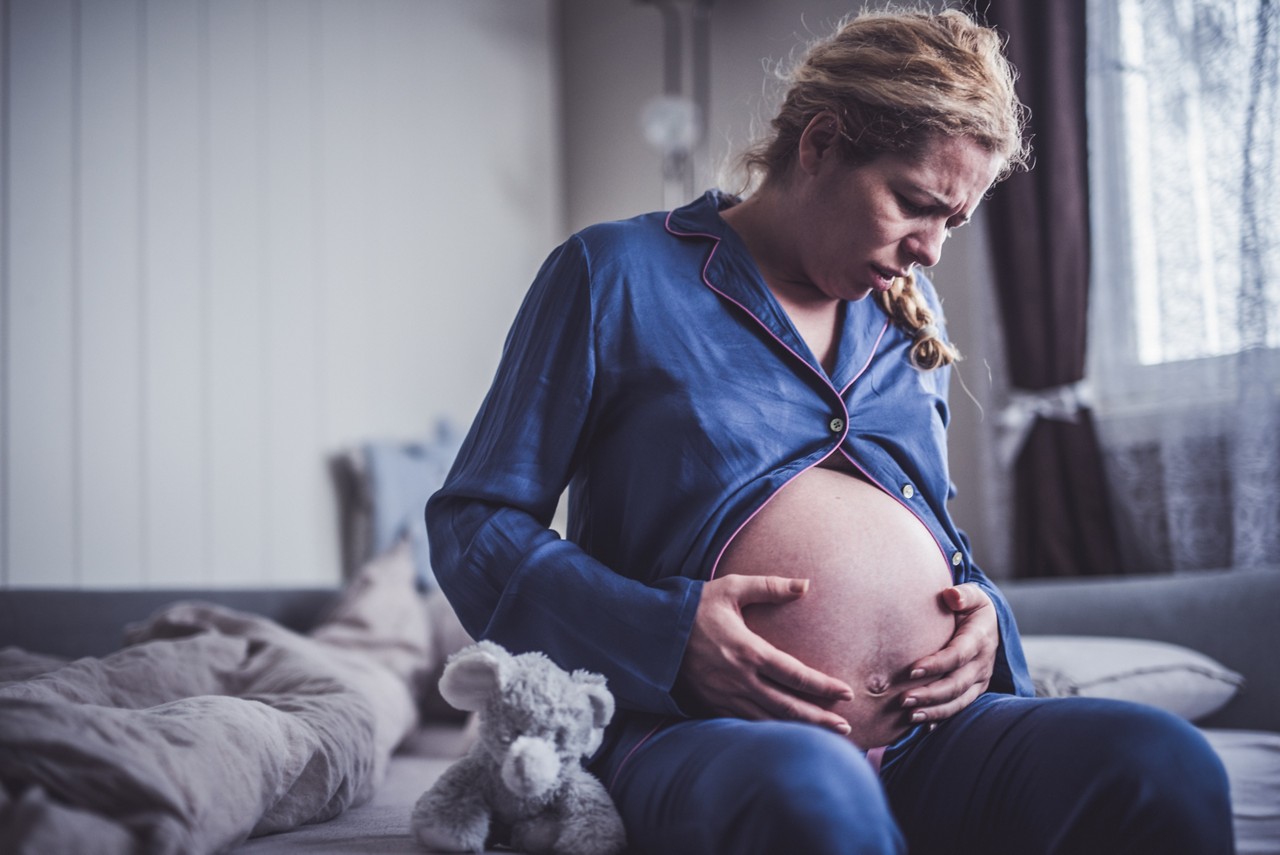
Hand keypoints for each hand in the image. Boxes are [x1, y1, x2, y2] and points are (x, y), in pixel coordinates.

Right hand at [675, 575, 854, 734]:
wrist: (653, 632)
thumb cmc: (695, 607)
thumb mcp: (731, 588)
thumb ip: (769, 587)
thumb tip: (805, 584)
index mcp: (748, 651)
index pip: (794, 674)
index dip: (823, 686)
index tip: (847, 693)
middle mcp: (740, 679)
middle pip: (787, 706)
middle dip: (819, 719)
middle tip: (845, 727)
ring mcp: (725, 696)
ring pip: (768, 721)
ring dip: (798, 731)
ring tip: (825, 737)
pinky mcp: (712, 705)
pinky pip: (746, 724)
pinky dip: (770, 733)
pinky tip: (786, 736)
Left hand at [898, 583, 996, 724]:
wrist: (990, 624)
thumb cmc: (971, 607)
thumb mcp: (973, 595)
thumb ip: (963, 595)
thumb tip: (951, 595)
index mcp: (979, 639)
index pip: (958, 655)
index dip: (936, 664)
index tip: (911, 670)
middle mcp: (981, 664)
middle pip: (956, 684)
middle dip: (930, 694)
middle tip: (903, 699)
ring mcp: (979, 680)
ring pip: (958, 701)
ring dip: (934, 710)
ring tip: (909, 715)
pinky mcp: (974, 690)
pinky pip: (958, 708)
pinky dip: (941, 718)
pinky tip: (922, 726)